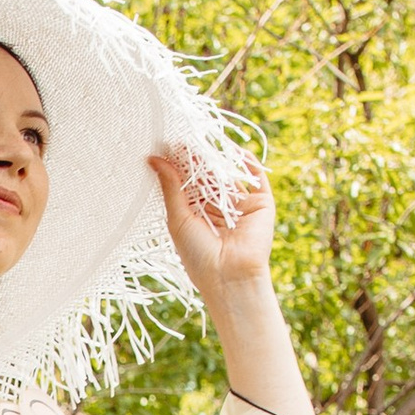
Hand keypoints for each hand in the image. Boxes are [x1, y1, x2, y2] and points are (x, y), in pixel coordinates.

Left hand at [150, 146, 275, 306]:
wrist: (229, 278)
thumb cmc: (198, 256)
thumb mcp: (177, 218)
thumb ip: (171, 187)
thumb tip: (154, 158)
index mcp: (196, 214)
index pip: (188, 182)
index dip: (179, 164)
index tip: (167, 144)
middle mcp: (218, 208)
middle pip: (208, 176)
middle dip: (197, 158)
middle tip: (183, 136)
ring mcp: (240, 205)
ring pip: (229, 175)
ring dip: (218, 158)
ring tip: (204, 139)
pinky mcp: (261, 205)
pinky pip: (256, 178)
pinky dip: (247, 163)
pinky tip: (234, 150)